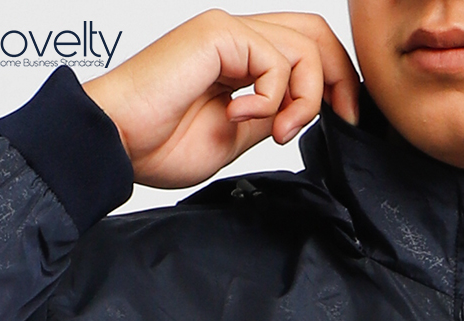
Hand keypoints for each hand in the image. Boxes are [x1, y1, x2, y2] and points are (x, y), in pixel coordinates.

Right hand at [81, 9, 359, 187]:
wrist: (117, 142)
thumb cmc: (159, 144)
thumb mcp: (237, 137)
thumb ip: (271, 117)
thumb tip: (303, 113)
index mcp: (240, 63)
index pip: (307, 50)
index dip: (337, 81)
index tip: (345, 120)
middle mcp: (236, 41)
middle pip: (316, 34)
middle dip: (342, 79)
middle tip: (342, 119)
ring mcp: (227, 33)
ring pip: (305, 45)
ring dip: (307, 98)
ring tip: (279, 133)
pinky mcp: (217, 33)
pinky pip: (276, 60)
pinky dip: (274, 97)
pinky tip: (242, 117)